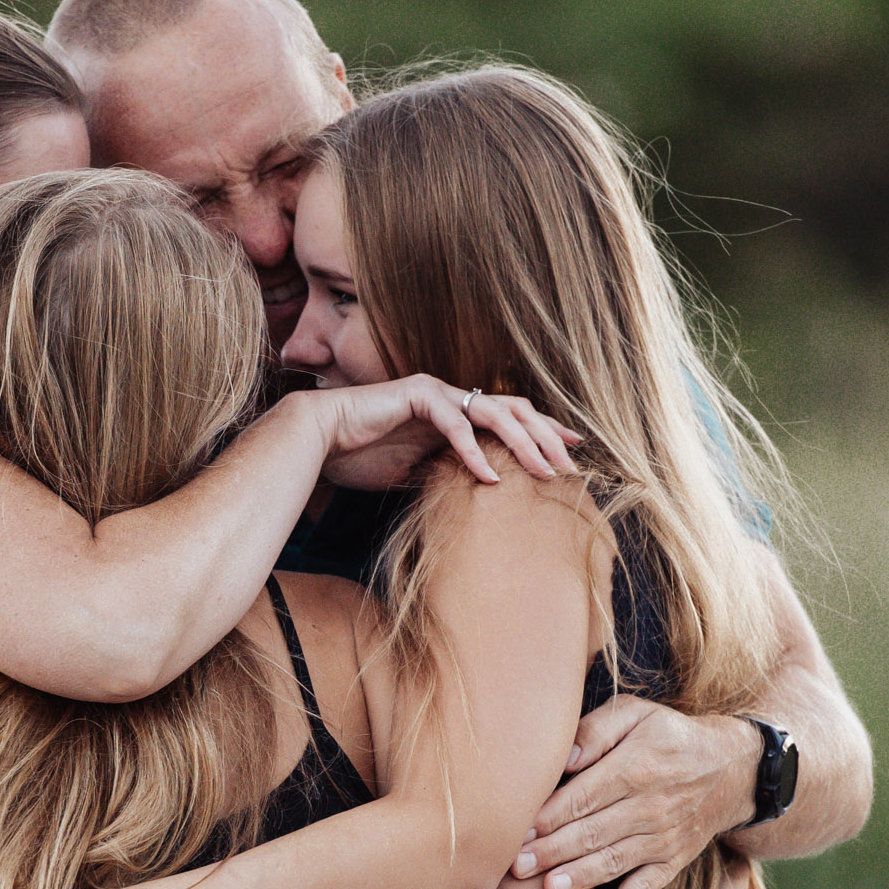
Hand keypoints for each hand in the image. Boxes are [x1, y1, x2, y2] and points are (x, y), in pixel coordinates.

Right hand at [310, 375, 580, 490]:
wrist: (318, 441)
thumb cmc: (359, 456)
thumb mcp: (413, 473)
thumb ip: (444, 475)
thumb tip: (473, 495)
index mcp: (454, 414)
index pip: (508, 420)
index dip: (541, 434)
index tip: (570, 453)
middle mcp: (451, 398)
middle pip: (513, 410)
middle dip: (545, 436)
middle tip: (569, 463)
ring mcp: (436, 393)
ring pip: (494, 411)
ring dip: (523, 442)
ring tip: (543, 469)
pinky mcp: (417, 397)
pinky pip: (455, 424)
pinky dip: (474, 451)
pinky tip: (490, 476)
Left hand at [514, 698, 760, 888]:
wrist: (731, 767)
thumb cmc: (668, 735)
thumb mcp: (636, 713)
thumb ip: (596, 730)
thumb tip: (563, 758)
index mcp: (635, 767)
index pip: (583, 796)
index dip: (550, 816)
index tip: (518, 830)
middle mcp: (650, 805)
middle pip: (593, 832)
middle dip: (552, 851)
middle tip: (516, 867)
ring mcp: (664, 835)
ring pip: (615, 859)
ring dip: (582, 877)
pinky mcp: (674, 857)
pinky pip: (653, 882)